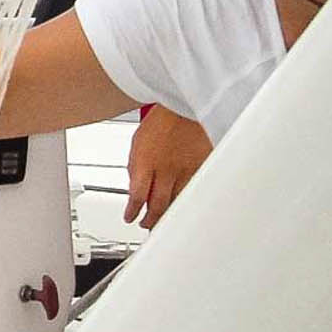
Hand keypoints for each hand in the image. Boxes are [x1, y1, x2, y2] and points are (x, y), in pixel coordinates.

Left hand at [125, 104, 211, 227]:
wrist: (186, 106)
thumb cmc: (162, 119)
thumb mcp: (138, 142)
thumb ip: (136, 168)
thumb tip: (135, 188)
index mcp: (146, 162)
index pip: (137, 197)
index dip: (132, 212)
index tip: (129, 217)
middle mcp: (166, 170)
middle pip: (158, 205)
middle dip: (150, 220)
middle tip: (146, 225)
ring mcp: (185, 171)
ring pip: (176, 202)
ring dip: (168, 215)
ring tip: (162, 222)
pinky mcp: (201, 170)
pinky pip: (192, 192)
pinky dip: (185, 202)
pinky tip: (182, 207)